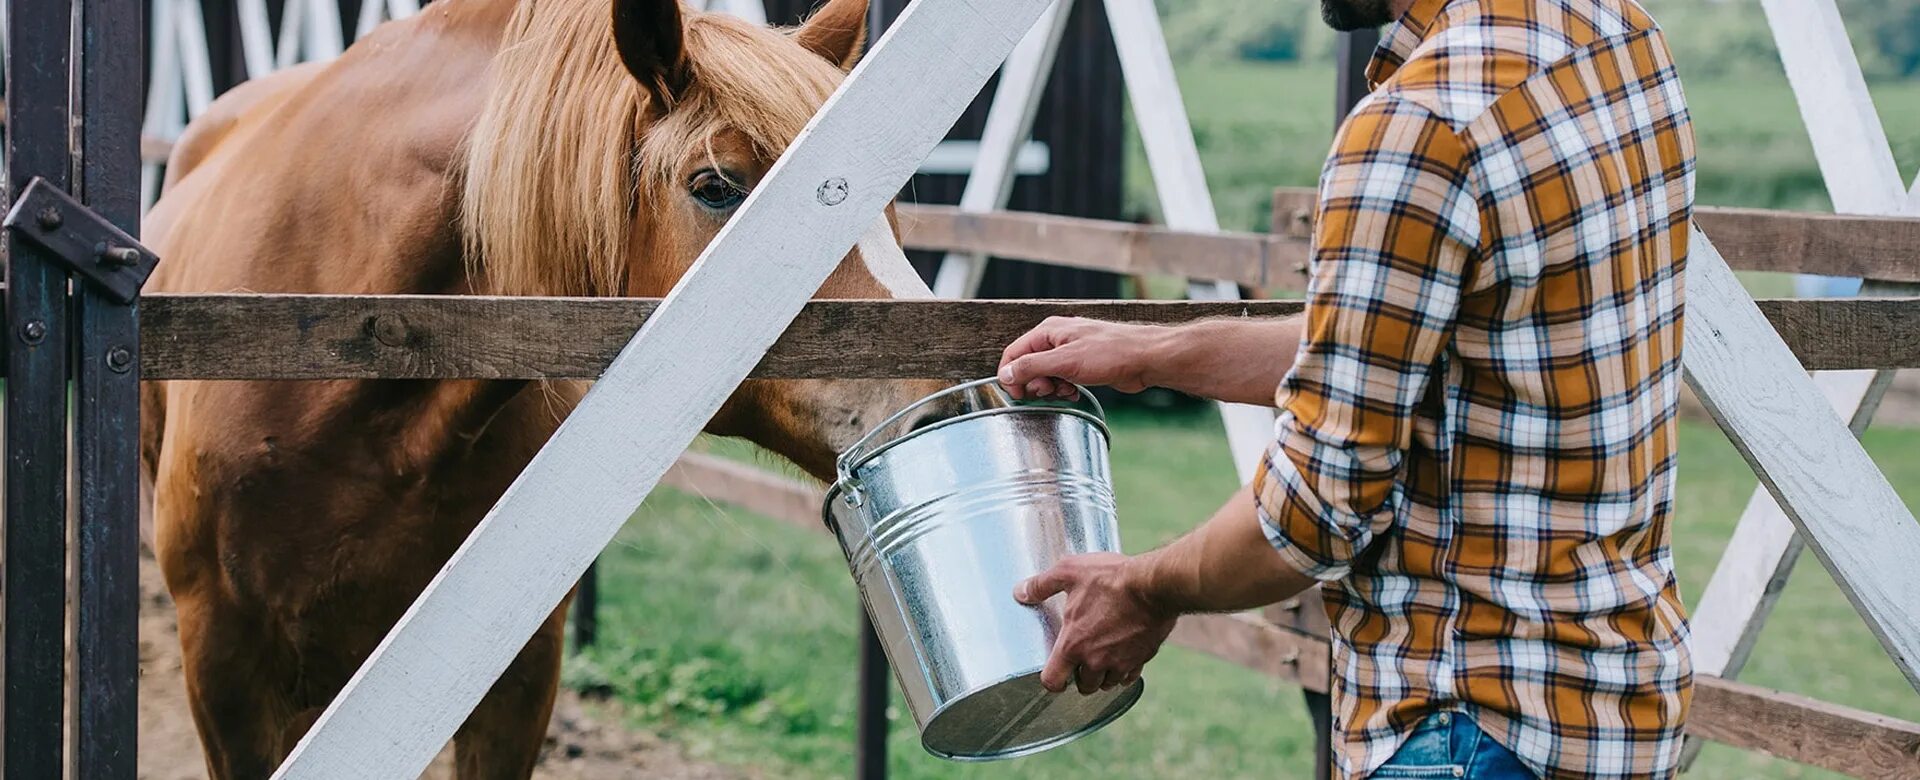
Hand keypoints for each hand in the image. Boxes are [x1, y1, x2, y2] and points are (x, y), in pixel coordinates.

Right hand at [997, 317, 1170, 400]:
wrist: (1145, 359)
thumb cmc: (1110, 354)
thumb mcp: (1065, 362)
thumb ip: (1032, 366)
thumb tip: (1005, 374)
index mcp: (1048, 331)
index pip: (1014, 353)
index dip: (1011, 375)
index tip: (1018, 395)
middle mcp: (1057, 339)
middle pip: (1028, 365)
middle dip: (1035, 383)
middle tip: (1049, 392)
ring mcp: (1070, 352)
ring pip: (1046, 375)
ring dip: (1051, 388)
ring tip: (1066, 391)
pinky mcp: (1082, 365)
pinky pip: (1062, 379)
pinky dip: (1064, 389)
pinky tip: (1074, 392)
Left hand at [1015, 552, 1177, 694]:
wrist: (1154, 586)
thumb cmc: (1111, 578)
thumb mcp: (1069, 572)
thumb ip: (1042, 585)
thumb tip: (1019, 592)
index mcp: (1073, 644)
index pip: (1054, 681)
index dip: (1053, 680)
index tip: (1057, 671)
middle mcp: (1096, 660)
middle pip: (1084, 686)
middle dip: (1081, 676)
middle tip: (1082, 657)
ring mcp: (1121, 662)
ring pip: (1107, 683)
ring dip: (1103, 674)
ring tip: (1102, 655)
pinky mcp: (1142, 659)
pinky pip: (1129, 676)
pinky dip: (1125, 670)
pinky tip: (1123, 654)